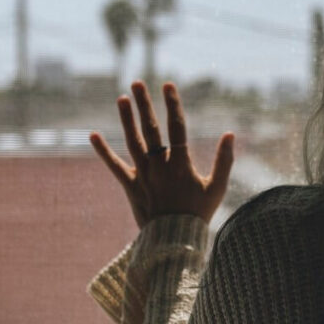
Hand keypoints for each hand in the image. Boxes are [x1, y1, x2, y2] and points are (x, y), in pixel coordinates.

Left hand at [90, 81, 234, 228]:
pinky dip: (103, 151)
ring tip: (122, 98)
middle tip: (137, 83)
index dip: (172, 104)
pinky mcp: (130, 186)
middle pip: (151, 129)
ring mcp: (143, 175)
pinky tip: (93, 135)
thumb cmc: (199, 213)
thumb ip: (224, 160)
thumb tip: (230, 134)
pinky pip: (114, 166)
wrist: (175, 240)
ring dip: (127, 119)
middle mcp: (160, 165)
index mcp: (181, 164)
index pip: (177, 127)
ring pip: (133, 141)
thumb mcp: (217, 187)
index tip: (167, 85)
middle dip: (144, 104)